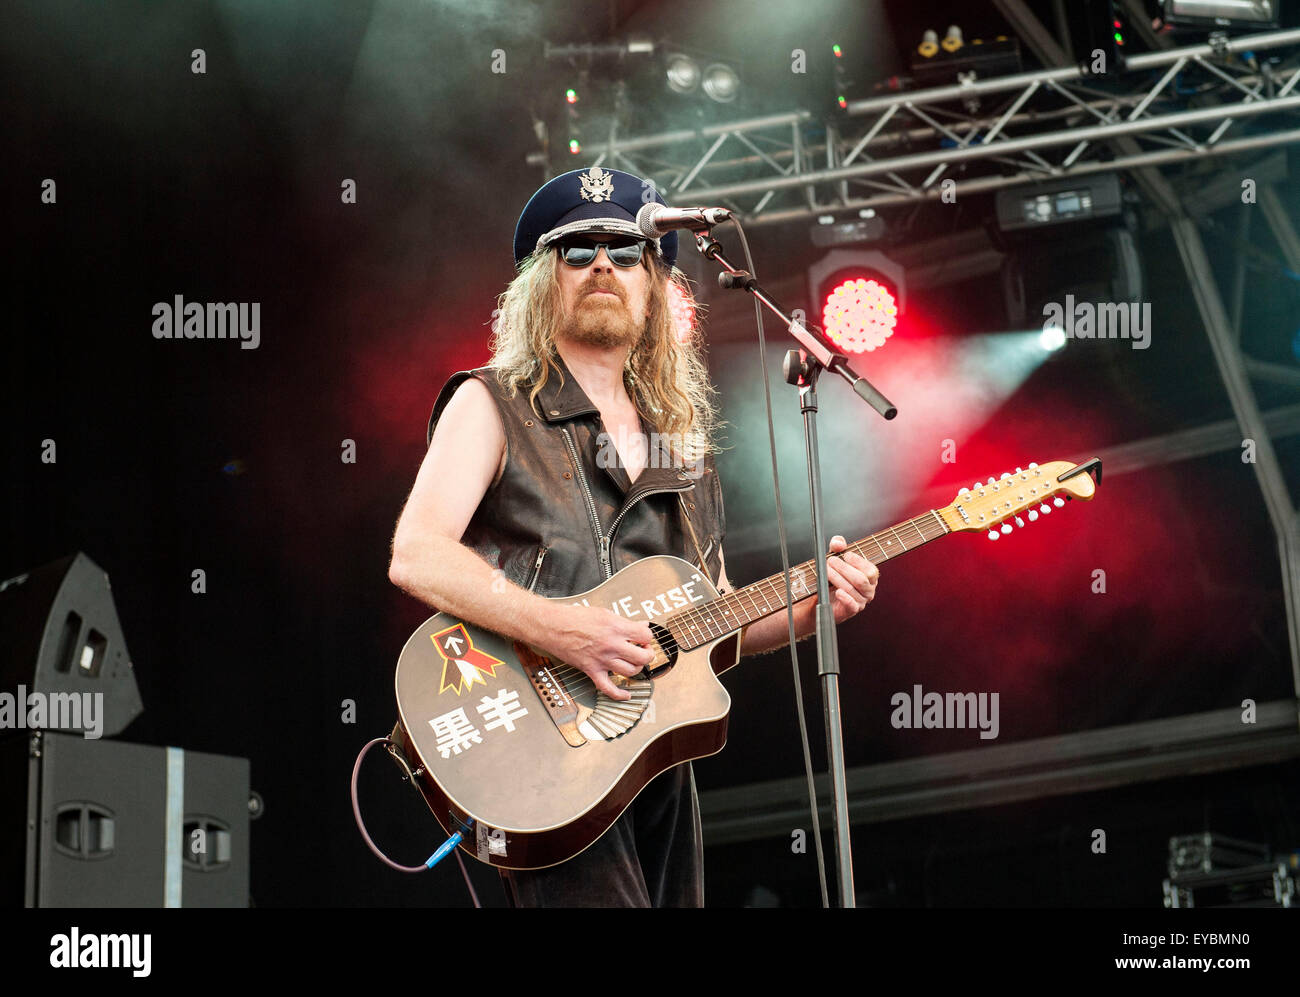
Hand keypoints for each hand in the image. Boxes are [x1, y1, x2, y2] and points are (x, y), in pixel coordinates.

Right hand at [537, 603, 654, 701]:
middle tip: (644, 651)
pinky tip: (626, 694)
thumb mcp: (604, 613)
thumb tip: (640, 625)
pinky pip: (608, 688)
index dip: (647, 637)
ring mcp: (602, 659)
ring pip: (630, 672)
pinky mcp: (592, 670)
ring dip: (637, 669)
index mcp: (615, 627)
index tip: (644, 638)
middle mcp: (611, 645)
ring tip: (634, 663)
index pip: (645, 635)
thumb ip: (624, 622)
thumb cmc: (574, 618)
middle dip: (648, 654)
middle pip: (642, 657)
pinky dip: (619, 695)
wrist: (552, 626)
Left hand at [798, 535, 878, 626]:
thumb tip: (838, 542)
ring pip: (853, 589)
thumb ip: (837, 546)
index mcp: (871, 576)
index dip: (858, 561)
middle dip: (844, 569)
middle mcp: (869, 589)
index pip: (870, 570)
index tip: (845, 555)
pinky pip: (852, 605)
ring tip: (826, 571)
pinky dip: (845, 597)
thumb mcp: (835, 557)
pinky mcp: (852, 610)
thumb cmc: (833, 575)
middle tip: (830, 561)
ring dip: (837, 579)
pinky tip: (837, 592)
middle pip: (861, 579)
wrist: (823, 597)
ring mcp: (862, 601)